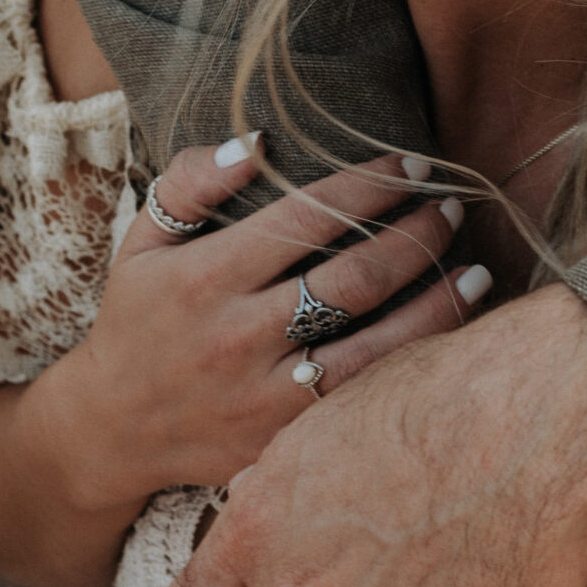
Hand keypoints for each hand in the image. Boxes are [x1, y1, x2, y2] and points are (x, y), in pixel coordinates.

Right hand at [41, 137, 486, 510]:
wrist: (110, 430)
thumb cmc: (138, 320)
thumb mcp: (141, 242)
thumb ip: (188, 183)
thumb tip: (256, 143)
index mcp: (204, 278)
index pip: (307, 218)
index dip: (369, 187)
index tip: (412, 165)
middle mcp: (236, 337)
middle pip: (352, 280)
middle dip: (414, 236)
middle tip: (452, 207)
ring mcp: (263, 396)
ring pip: (372, 348)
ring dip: (435, 304)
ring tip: (476, 268)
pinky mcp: (282, 443)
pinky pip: (364, 401)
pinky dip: (414, 366)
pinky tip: (450, 337)